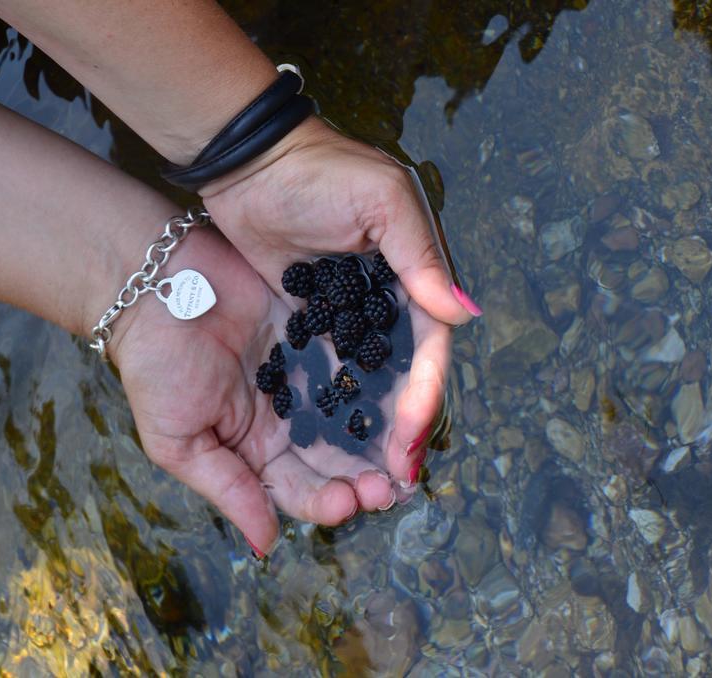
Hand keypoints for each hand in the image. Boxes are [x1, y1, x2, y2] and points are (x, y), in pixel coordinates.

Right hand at [107, 228, 434, 554]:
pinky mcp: (320, 332)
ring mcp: (307, 376)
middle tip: (390, 487)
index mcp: (254, 451)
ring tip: (404, 450)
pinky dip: (382, 379)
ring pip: (355, 415)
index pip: (299, 489)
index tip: (349, 503)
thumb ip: (228, 488)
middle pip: (337, 459)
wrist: (153, 284)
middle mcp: (288, 419)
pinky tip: (405, 393)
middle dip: (364, 477)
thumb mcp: (179, 440)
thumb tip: (266, 545)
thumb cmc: (155, 366)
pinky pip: (359, 359)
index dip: (326, 501)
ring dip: (380, 437)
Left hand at [200, 118, 471, 482]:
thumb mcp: (383, 202)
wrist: (248, 161)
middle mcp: (385, 304)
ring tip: (365, 482)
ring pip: (365, 386)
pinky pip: (325, 376)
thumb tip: (463, 315)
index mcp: (412, 276)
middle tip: (393, 482)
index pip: (428, 348)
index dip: (424, 394)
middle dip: (401, 429)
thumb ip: (421, 258)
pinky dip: (331, 412)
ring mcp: (345, 318)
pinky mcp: (308, 324)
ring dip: (369, 433)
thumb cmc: (320, 172)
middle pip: (401, 378)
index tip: (409, 438)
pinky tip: (326, 449)